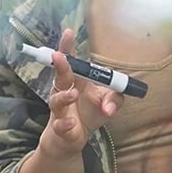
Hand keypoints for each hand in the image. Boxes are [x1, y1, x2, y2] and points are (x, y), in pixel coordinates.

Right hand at [37, 29, 123, 161]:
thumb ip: (115, 99)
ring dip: (64, 96)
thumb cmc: (88, 114)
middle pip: (60, 76)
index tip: (68, 33)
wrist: (72, 140)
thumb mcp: (108, 103)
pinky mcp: (60, 128)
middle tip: (59, 56)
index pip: (71, 61)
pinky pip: (60, 125)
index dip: (67, 48)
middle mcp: (64, 92)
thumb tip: (109, 108)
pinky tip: (71, 123)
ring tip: (73, 94)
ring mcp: (60, 110)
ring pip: (56, 101)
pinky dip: (65, 124)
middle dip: (60, 65)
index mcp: (75, 81)